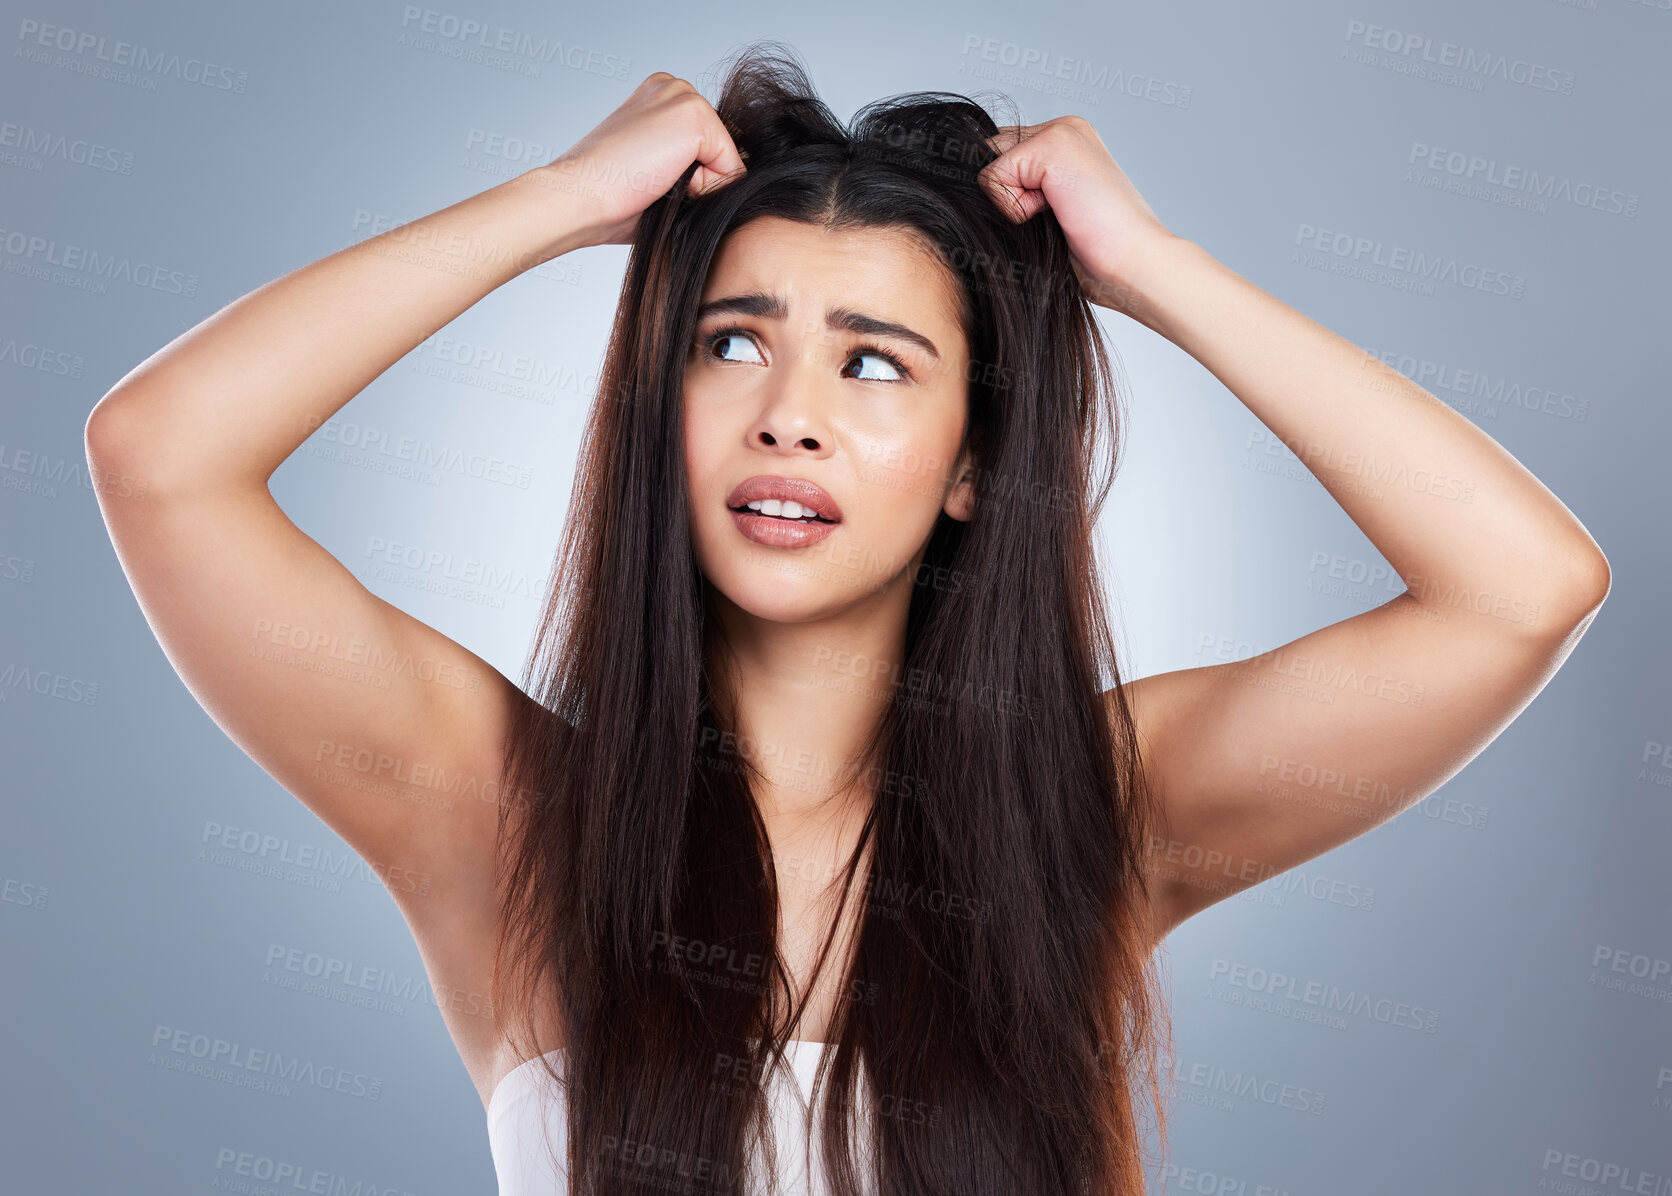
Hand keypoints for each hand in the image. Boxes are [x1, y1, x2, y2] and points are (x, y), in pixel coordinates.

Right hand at [542, 72, 747, 247]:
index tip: (650, 180)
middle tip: (651, 183)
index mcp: (661, 96)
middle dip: (701, 181)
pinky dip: (706, 189)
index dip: (694, 178)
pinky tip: (663, 181)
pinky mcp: (696, 116)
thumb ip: (692, 167)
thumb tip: (735, 183)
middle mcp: (674, 87)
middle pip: (724, 152)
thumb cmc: (610, 199)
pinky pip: (732, 169)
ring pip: (728, 161)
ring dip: (701, 187)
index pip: (712, 145)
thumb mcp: (658, 174)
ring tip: (656, 182)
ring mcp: (685, 97)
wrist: (580, 198)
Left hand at [977, 116, 1177, 317]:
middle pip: (989, 159)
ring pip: (989, 167)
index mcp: (1068, 142)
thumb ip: (1023, 193)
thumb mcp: (1052, 218)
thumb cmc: (1100, 255)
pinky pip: (993, 179)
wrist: (1135, 263)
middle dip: (1005, 197)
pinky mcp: (1051, 143)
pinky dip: (1015, 209)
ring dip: (1013, 206)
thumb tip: (974, 195)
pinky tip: (1057, 214)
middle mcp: (1064, 128)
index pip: (1001, 157)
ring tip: (1059, 217)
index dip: (1006, 196)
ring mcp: (1059, 131)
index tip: (1045, 219)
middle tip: (1055, 218)